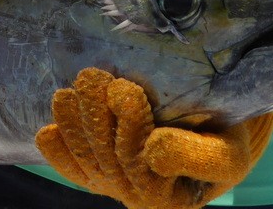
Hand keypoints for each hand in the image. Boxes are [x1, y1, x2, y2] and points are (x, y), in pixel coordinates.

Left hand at [35, 68, 272, 208]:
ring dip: (75, 124)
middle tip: (91, 76)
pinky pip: (75, 169)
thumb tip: (154, 151)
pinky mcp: (99, 173)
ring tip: (69, 92)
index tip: (123, 89)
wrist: (217, 136)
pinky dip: (59, 153)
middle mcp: (139, 194)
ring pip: (88, 157)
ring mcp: (117, 184)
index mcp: (170, 195)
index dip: (129, 125)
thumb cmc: (223, 140)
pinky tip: (47, 133)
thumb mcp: (225, 152)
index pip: (141, 163)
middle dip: (97, 115)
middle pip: (109, 156)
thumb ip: (196, 156)